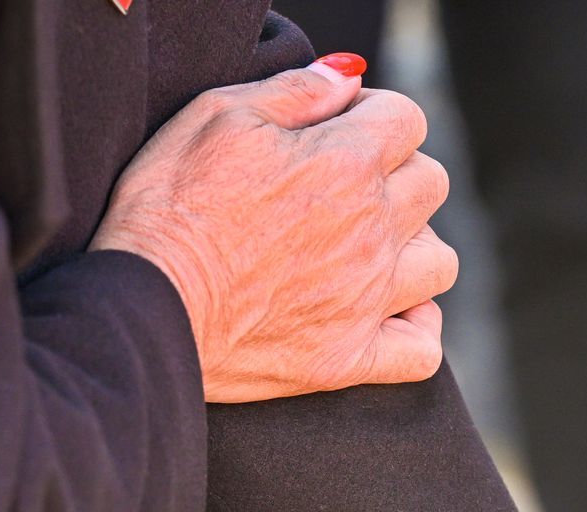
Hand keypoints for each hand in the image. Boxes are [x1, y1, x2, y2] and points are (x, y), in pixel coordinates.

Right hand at [89, 54, 457, 400]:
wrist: (146, 304)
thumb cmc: (168, 204)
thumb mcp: (216, 116)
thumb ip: (294, 92)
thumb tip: (347, 78)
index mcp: (346, 163)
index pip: (406, 119)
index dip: (374, 115)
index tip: (338, 129)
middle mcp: (372, 230)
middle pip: (431, 183)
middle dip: (396, 173)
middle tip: (344, 185)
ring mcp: (367, 298)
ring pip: (440, 261)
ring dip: (415, 246)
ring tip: (368, 247)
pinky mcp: (350, 357)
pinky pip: (423, 349)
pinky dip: (417, 329)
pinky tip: (390, 313)